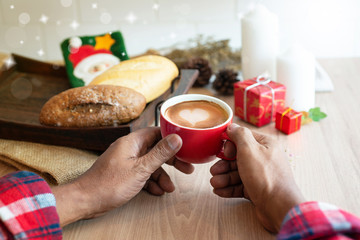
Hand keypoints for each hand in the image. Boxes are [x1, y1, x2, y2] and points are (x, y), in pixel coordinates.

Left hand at [52, 127, 193, 225]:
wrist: (85, 201)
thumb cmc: (109, 184)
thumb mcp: (140, 169)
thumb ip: (160, 153)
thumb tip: (176, 138)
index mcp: (132, 142)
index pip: (157, 132)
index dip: (172, 138)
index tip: (186, 145)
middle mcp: (130, 149)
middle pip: (156, 149)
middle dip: (171, 160)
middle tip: (186, 168)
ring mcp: (126, 161)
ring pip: (150, 164)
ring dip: (161, 176)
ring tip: (170, 188)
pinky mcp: (124, 173)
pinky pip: (142, 174)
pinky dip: (150, 182)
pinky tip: (157, 191)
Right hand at [210, 123, 304, 232]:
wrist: (279, 207)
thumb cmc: (266, 176)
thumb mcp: (249, 149)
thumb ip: (239, 135)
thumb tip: (232, 127)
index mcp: (265, 145)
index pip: (243, 138)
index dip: (230, 145)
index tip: (224, 153)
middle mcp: (263, 158)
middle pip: (237, 157)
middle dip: (223, 165)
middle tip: (214, 172)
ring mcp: (260, 175)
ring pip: (237, 173)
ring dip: (223, 178)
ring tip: (215, 184)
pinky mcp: (257, 189)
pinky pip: (239, 186)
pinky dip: (229, 188)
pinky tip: (219, 191)